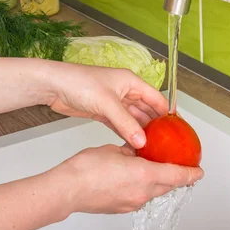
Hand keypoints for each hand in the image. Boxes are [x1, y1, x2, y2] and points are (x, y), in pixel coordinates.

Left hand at [46, 63, 167, 147]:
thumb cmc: (79, 83)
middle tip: (165, 143)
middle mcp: (125, 91)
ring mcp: (114, 102)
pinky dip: (127, 134)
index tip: (176, 129)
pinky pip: (120, 124)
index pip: (157, 98)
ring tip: (151, 147)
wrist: (53, 86)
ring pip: (133, 119)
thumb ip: (126, 123)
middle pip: (147, 110)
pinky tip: (133, 145)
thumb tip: (142, 141)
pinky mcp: (103, 112)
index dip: (167, 113)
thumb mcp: (107, 104)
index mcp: (131, 82)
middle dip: (155, 125)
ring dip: (140, 132)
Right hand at [51, 144, 203, 214]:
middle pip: (168, 186)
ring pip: (153, 192)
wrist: (68, 190)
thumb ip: (131, 151)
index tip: (199, 171)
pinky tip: (132, 179)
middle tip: (181, 170)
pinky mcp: (122, 208)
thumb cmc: (86, 169)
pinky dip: (142, 188)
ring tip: (152, 170)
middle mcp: (143, 193)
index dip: (191, 174)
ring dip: (157, 182)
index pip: (177, 176)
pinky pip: (139, 197)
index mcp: (145, 175)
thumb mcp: (114, 150)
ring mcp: (132, 203)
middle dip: (176, 178)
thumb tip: (136, 149)